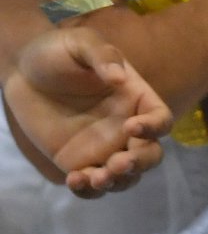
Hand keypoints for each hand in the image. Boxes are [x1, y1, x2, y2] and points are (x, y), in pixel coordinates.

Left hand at [2, 27, 170, 197]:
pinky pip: (91, 185)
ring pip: (125, 177)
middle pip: (150, 154)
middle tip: (118, 164)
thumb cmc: (58, 52)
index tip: (131, 127)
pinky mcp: (77, 163)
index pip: (160, 119)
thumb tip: (120, 78)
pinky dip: (88, 189)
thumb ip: (102, 56)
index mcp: (136, 98)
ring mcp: (103, 147)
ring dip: (117, 182)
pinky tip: (74, 179)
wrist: (22, 71)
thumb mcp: (81, 43)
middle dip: (140, 163)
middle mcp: (126, 126)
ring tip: (96, 177)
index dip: (154, 127)